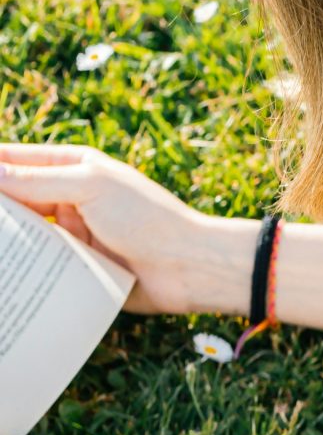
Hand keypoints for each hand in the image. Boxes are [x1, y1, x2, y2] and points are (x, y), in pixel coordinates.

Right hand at [0, 143, 255, 315]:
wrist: (191, 268)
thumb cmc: (149, 218)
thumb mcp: (91, 187)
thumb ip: (36, 180)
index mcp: (72, 169)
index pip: (12, 161)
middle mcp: (68, 199)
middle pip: (12, 200)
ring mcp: (72, 234)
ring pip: (23, 235)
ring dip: (7, 241)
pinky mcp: (78, 267)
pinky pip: (41, 266)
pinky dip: (21, 268)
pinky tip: (6, 272)